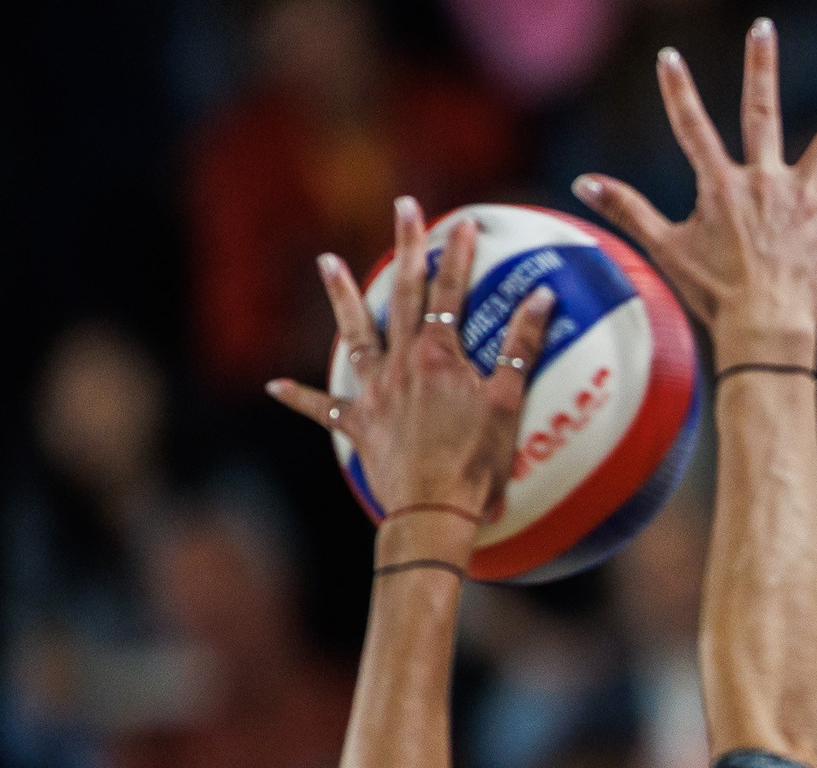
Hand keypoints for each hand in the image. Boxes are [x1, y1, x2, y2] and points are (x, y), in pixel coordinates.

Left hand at [268, 198, 555, 517]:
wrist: (433, 512)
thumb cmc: (477, 463)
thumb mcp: (510, 403)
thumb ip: (524, 347)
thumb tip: (542, 298)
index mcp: (439, 355)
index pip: (452, 291)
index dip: (459, 253)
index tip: (464, 221)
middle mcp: (401, 363)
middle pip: (402, 295)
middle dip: (405, 247)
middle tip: (403, 207)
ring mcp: (374, 393)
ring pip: (354, 334)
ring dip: (340, 296)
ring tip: (325, 260)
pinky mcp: (358, 425)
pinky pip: (323, 407)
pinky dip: (299, 397)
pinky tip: (275, 386)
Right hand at [573, 22, 816, 362]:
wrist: (762, 330)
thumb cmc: (713, 295)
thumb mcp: (665, 249)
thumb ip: (628, 209)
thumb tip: (581, 182)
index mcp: (722, 185)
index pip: (692, 127)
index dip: (678, 92)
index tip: (670, 57)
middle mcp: (766, 181)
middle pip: (762, 112)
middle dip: (760, 67)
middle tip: (763, 26)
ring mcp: (806, 200)